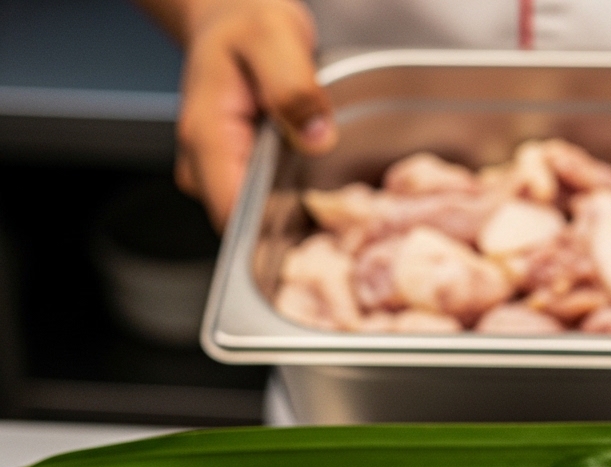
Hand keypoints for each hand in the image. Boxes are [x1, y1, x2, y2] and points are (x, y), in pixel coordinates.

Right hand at [174, 0, 337, 229]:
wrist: (231, 15)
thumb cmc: (247, 23)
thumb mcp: (275, 39)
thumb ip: (293, 88)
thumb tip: (315, 138)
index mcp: (208, 138)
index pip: (233, 216)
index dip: (275, 235)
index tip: (320, 232)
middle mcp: (202, 165)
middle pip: (245, 229)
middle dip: (291, 230)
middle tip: (341, 219)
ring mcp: (214, 174)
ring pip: (254, 222)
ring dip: (293, 219)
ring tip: (332, 202)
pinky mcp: (230, 175)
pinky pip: (261, 206)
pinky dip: (290, 204)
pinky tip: (316, 188)